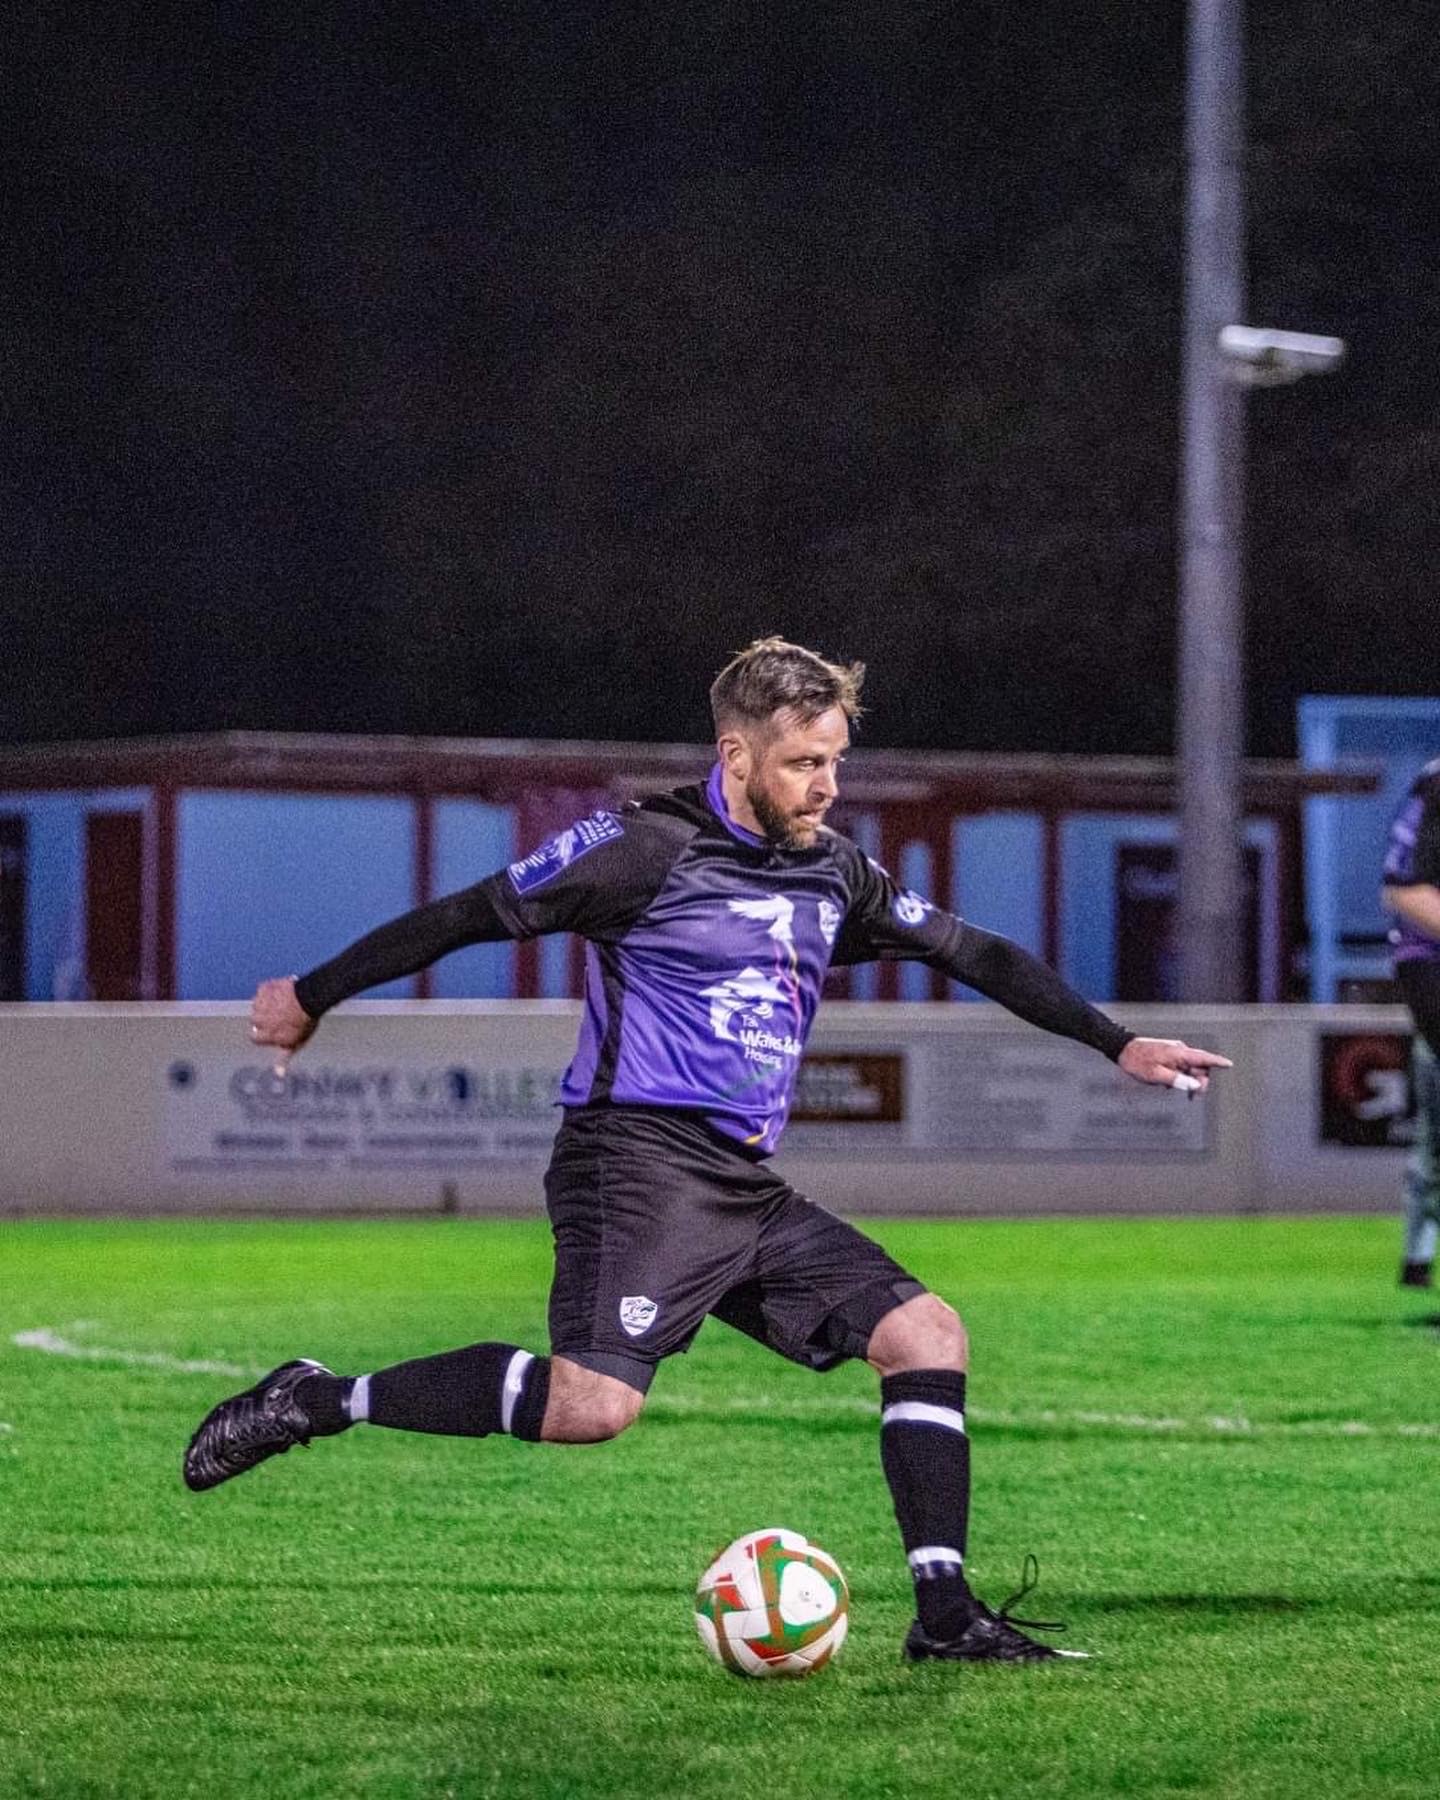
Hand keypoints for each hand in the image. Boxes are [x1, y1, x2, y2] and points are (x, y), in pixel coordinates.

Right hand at [249, 977, 316, 1074]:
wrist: (310, 999)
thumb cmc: (305, 1023)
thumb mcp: (296, 1043)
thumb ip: (284, 1058)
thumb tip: (278, 1074)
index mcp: (266, 1033)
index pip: (254, 1038)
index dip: (263, 1034)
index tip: (272, 1030)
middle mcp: (259, 1020)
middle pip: (254, 1020)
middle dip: (265, 1018)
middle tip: (279, 1014)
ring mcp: (260, 1003)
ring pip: (256, 1005)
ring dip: (266, 1004)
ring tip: (282, 1003)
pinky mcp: (264, 988)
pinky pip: (262, 990)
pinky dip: (269, 990)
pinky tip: (280, 992)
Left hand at [1117, 1036, 1231, 1093]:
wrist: (1122, 1049)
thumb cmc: (1137, 1061)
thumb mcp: (1156, 1075)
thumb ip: (1177, 1080)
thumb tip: (1195, 1086)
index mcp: (1179, 1053)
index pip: (1203, 1057)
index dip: (1218, 1062)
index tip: (1229, 1065)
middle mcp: (1179, 1051)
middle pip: (1199, 1066)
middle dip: (1200, 1081)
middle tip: (1194, 1097)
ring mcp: (1173, 1053)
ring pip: (1189, 1068)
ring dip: (1188, 1081)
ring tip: (1179, 1093)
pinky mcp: (1168, 1056)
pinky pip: (1180, 1067)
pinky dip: (1179, 1076)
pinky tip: (1168, 1084)